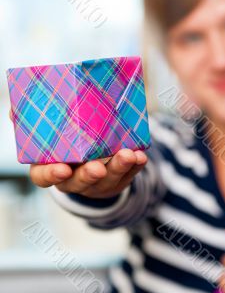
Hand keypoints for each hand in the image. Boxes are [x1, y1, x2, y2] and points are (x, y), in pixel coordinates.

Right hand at [8, 109, 147, 197]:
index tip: (62, 168)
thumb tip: (15, 110)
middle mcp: (74, 178)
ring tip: (129, 155)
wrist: (90, 161)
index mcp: (50, 167)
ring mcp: (98, 182)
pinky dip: (135, 165)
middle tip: (98, 168)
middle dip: (89, 175)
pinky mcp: (119, 178)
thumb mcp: (47, 134)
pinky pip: (129, 174)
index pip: (44, 177)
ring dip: (118, 168)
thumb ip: (34, 123)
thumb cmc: (64, 145)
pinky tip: (141, 155)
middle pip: (79, 182)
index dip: (52, 174)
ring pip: (108, 180)